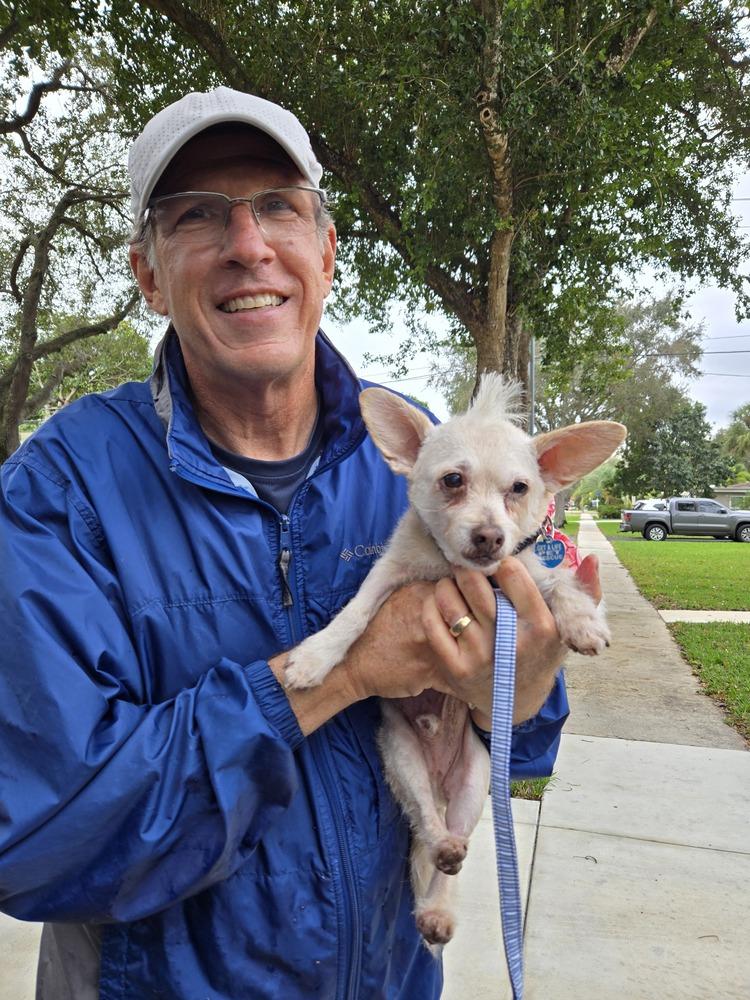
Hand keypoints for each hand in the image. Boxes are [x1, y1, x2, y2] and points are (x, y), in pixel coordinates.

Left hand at [419, 554, 602, 726]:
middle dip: (468, 569)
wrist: (518, 702)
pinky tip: (441, 602)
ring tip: (453, 584)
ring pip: (449, 600)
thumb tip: (593, 559)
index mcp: (541, 626)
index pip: (511, 574)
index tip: (499, 568)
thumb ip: (584, 593)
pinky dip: (432, 606)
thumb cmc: (543, 654)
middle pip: (474, 584)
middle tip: (468, 568)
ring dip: (447, 584)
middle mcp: (510, 641)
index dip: (502, 565)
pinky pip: (433, 624)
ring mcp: (480, 656)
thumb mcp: (569, 628)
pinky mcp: (456, 668)